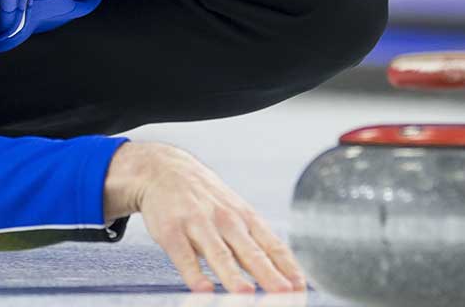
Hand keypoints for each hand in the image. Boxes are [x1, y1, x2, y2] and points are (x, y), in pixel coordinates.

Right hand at [104, 141, 305, 293]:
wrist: (163, 170)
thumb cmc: (205, 199)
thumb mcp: (235, 212)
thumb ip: (253, 243)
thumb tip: (282, 275)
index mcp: (245, 218)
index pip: (273, 246)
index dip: (288, 268)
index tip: (300, 288)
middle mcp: (226, 220)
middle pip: (251, 252)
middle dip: (269, 275)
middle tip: (283, 294)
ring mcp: (199, 224)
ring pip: (219, 253)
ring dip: (232, 275)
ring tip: (246, 294)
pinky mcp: (171, 230)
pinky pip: (183, 255)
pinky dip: (193, 273)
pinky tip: (203, 289)